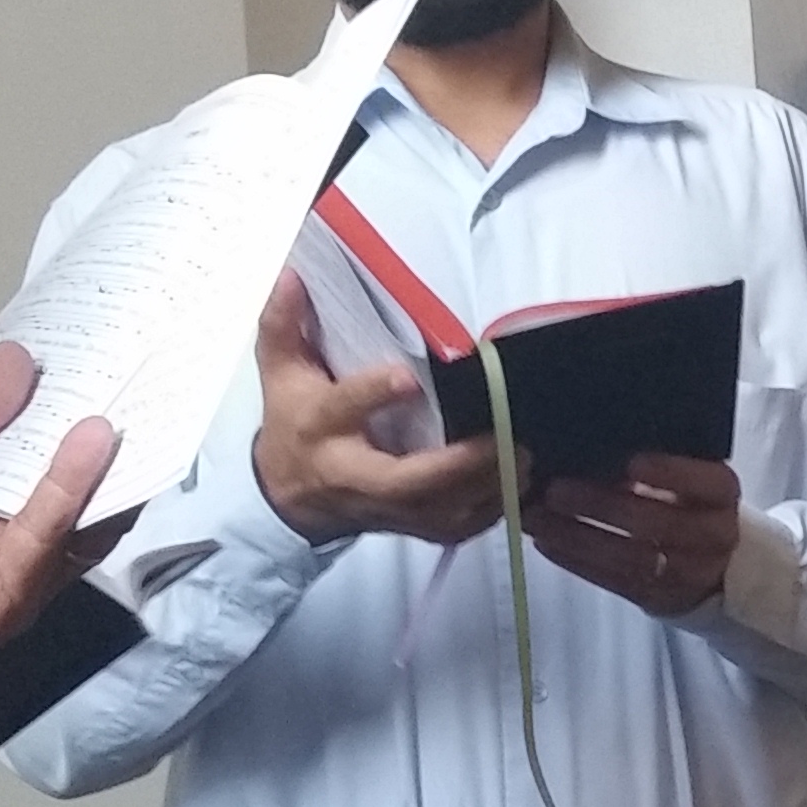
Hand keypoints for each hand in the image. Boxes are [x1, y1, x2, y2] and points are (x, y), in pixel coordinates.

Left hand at [0, 343, 114, 752]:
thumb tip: (18, 360)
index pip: (30, 419)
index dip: (60, 377)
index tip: (101, 324)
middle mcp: (8, 513)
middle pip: (67, 455)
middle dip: (104, 405)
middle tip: (145, 347)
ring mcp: (17, 555)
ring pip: (81, 498)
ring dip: (108, 446)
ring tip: (133, 386)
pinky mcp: (14, 595)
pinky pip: (51, 539)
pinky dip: (74, 490)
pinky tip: (90, 444)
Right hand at [251, 273, 506, 547]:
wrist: (288, 496)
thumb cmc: (294, 423)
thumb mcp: (281, 372)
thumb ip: (285, 324)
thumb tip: (293, 276)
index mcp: (320, 427)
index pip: (342, 408)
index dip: (372, 394)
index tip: (408, 377)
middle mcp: (352, 473)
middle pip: (403, 480)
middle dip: (454, 466)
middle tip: (502, 440)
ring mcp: (383, 507)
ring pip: (438, 512)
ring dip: (487, 490)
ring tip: (525, 459)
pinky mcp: (408, 527)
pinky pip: (454, 530)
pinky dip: (492, 512)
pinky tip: (522, 486)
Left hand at [526, 454, 742, 618]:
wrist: (711, 559)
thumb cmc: (685, 501)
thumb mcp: (685, 474)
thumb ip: (651, 462)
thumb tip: (589, 445)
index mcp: (722, 493)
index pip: (706, 481)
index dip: (671, 472)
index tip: (631, 462)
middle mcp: (714, 535)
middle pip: (659, 523)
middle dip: (601, 505)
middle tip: (555, 489)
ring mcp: (689, 571)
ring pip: (631, 557)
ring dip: (577, 536)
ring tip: (537, 517)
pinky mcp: (660, 596)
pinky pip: (614, 581)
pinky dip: (576, 561)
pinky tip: (546, 541)